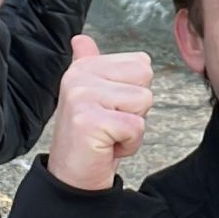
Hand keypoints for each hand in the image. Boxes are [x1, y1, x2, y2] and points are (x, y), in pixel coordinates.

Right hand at [46, 35, 154, 190]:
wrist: (73, 178)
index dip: (135, 92)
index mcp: (84, 66)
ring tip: (108, 135)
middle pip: (145, 79)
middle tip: (110, 124)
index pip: (141, 63)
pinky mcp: (89, 120)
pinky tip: (106, 148)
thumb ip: (89, 64)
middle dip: (137, 109)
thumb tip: (80, 39)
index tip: (111, 109)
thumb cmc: (91, 138)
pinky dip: (128, 145)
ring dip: (133, 128)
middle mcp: (79, 76)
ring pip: (143, 101)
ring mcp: (82, 96)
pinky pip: (136, 127)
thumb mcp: (92, 97)